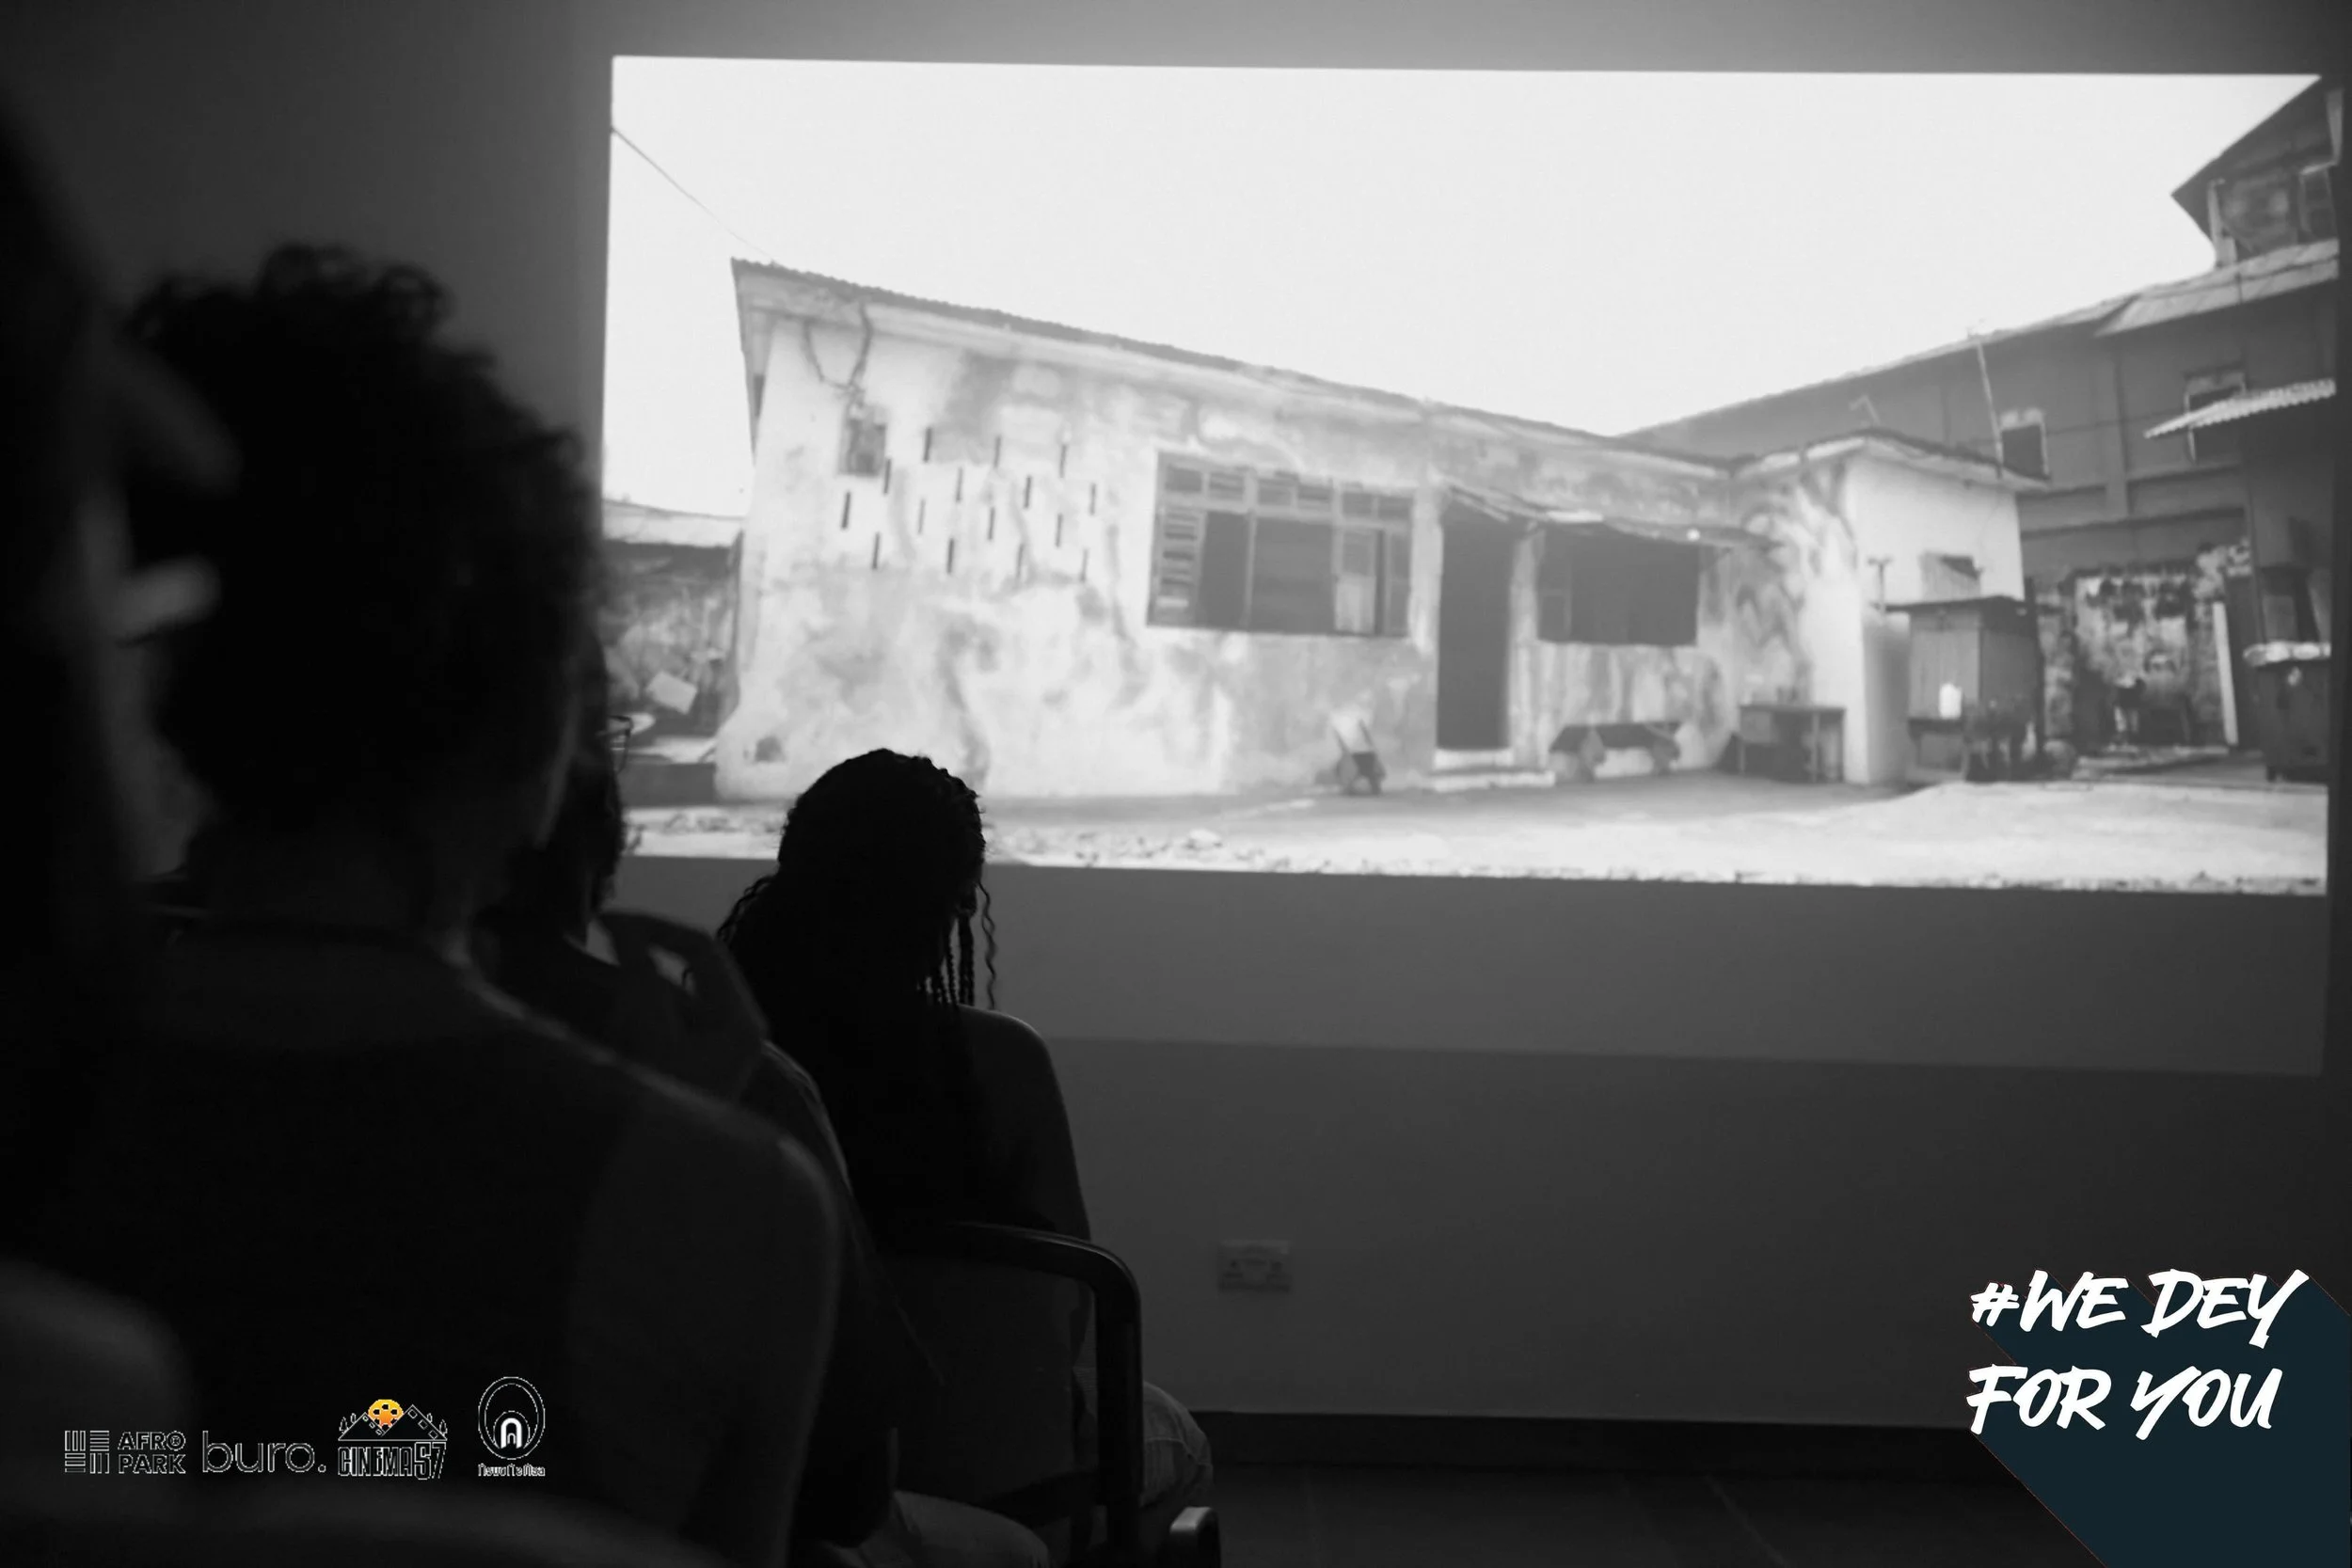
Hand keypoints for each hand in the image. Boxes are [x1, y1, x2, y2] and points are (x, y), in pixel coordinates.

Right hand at [598, 909, 770, 1102]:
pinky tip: (621, 1026)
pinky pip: (669, 1018)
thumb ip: (639, 981)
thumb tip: (626, 930)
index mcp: (741, 1017)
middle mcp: (741, 1026)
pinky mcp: (700, 1064)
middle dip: (645, 955)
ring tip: (613, 999)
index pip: (699, 946)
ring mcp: (723, 1046)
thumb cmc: (664, 1110)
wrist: (670, 1190)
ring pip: (676, 991)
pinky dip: (641, 1010)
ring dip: (641, 985)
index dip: (651, 927)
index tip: (603, 921)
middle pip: (691, 965)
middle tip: (602, 945)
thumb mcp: (647, 1038)